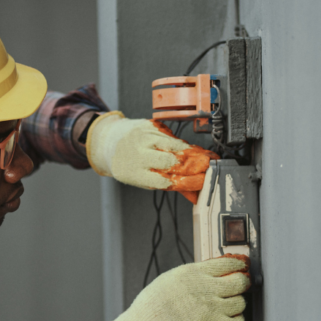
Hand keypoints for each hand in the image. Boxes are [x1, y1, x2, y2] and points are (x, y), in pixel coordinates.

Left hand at [86, 111, 218, 201]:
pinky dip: (183, 143)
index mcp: (135, 174)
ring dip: (194, 153)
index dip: (187, 182)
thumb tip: (195, 195)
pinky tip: (191, 148)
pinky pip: (172, 135)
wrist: (110, 140)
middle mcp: (138, 154)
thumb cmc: (129, 165)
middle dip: (194, 165)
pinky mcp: (150, 125)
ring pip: (175, 146)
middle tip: (210, 167)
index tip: (202, 182)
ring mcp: (144, 137)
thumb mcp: (144, 180)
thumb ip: (169, 185)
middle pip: (172, 161)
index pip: (165, 180)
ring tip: (206, 158)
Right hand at [108, 256, 249, 320]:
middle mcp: (206, 288)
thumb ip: (194, 275)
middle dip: (242, 284)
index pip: (228, 263)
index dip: (239, 265)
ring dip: (236, 304)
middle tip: (239, 287)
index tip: (242, 267)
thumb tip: (215, 273)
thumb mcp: (173, 277)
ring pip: (240, 303)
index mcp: (194, 273)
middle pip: (240, 282)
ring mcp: (212, 309)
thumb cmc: (154, 304)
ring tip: (228, 307)